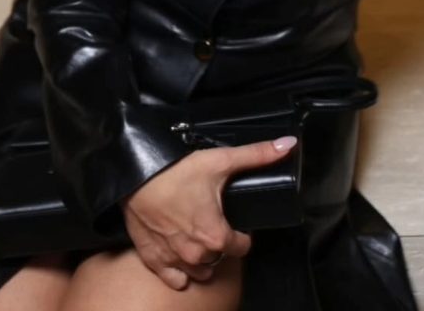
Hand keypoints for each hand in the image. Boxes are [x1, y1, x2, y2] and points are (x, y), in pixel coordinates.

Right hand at [120, 135, 297, 289]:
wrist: (136, 176)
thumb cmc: (177, 171)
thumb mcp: (221, 160)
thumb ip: (257, 155)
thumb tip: (287, 145)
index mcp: (216, 236)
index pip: (242, 247)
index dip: (243, 235)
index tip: (238, 223)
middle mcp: (197, 254)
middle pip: (219, 258)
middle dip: (221, 244)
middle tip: (216, 223)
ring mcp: (174, 260)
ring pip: (199, 271)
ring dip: (203, 259)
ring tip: (201, 239)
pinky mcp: (153, 260)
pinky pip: (173, 278)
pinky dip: (179, 272)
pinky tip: (181, 259)